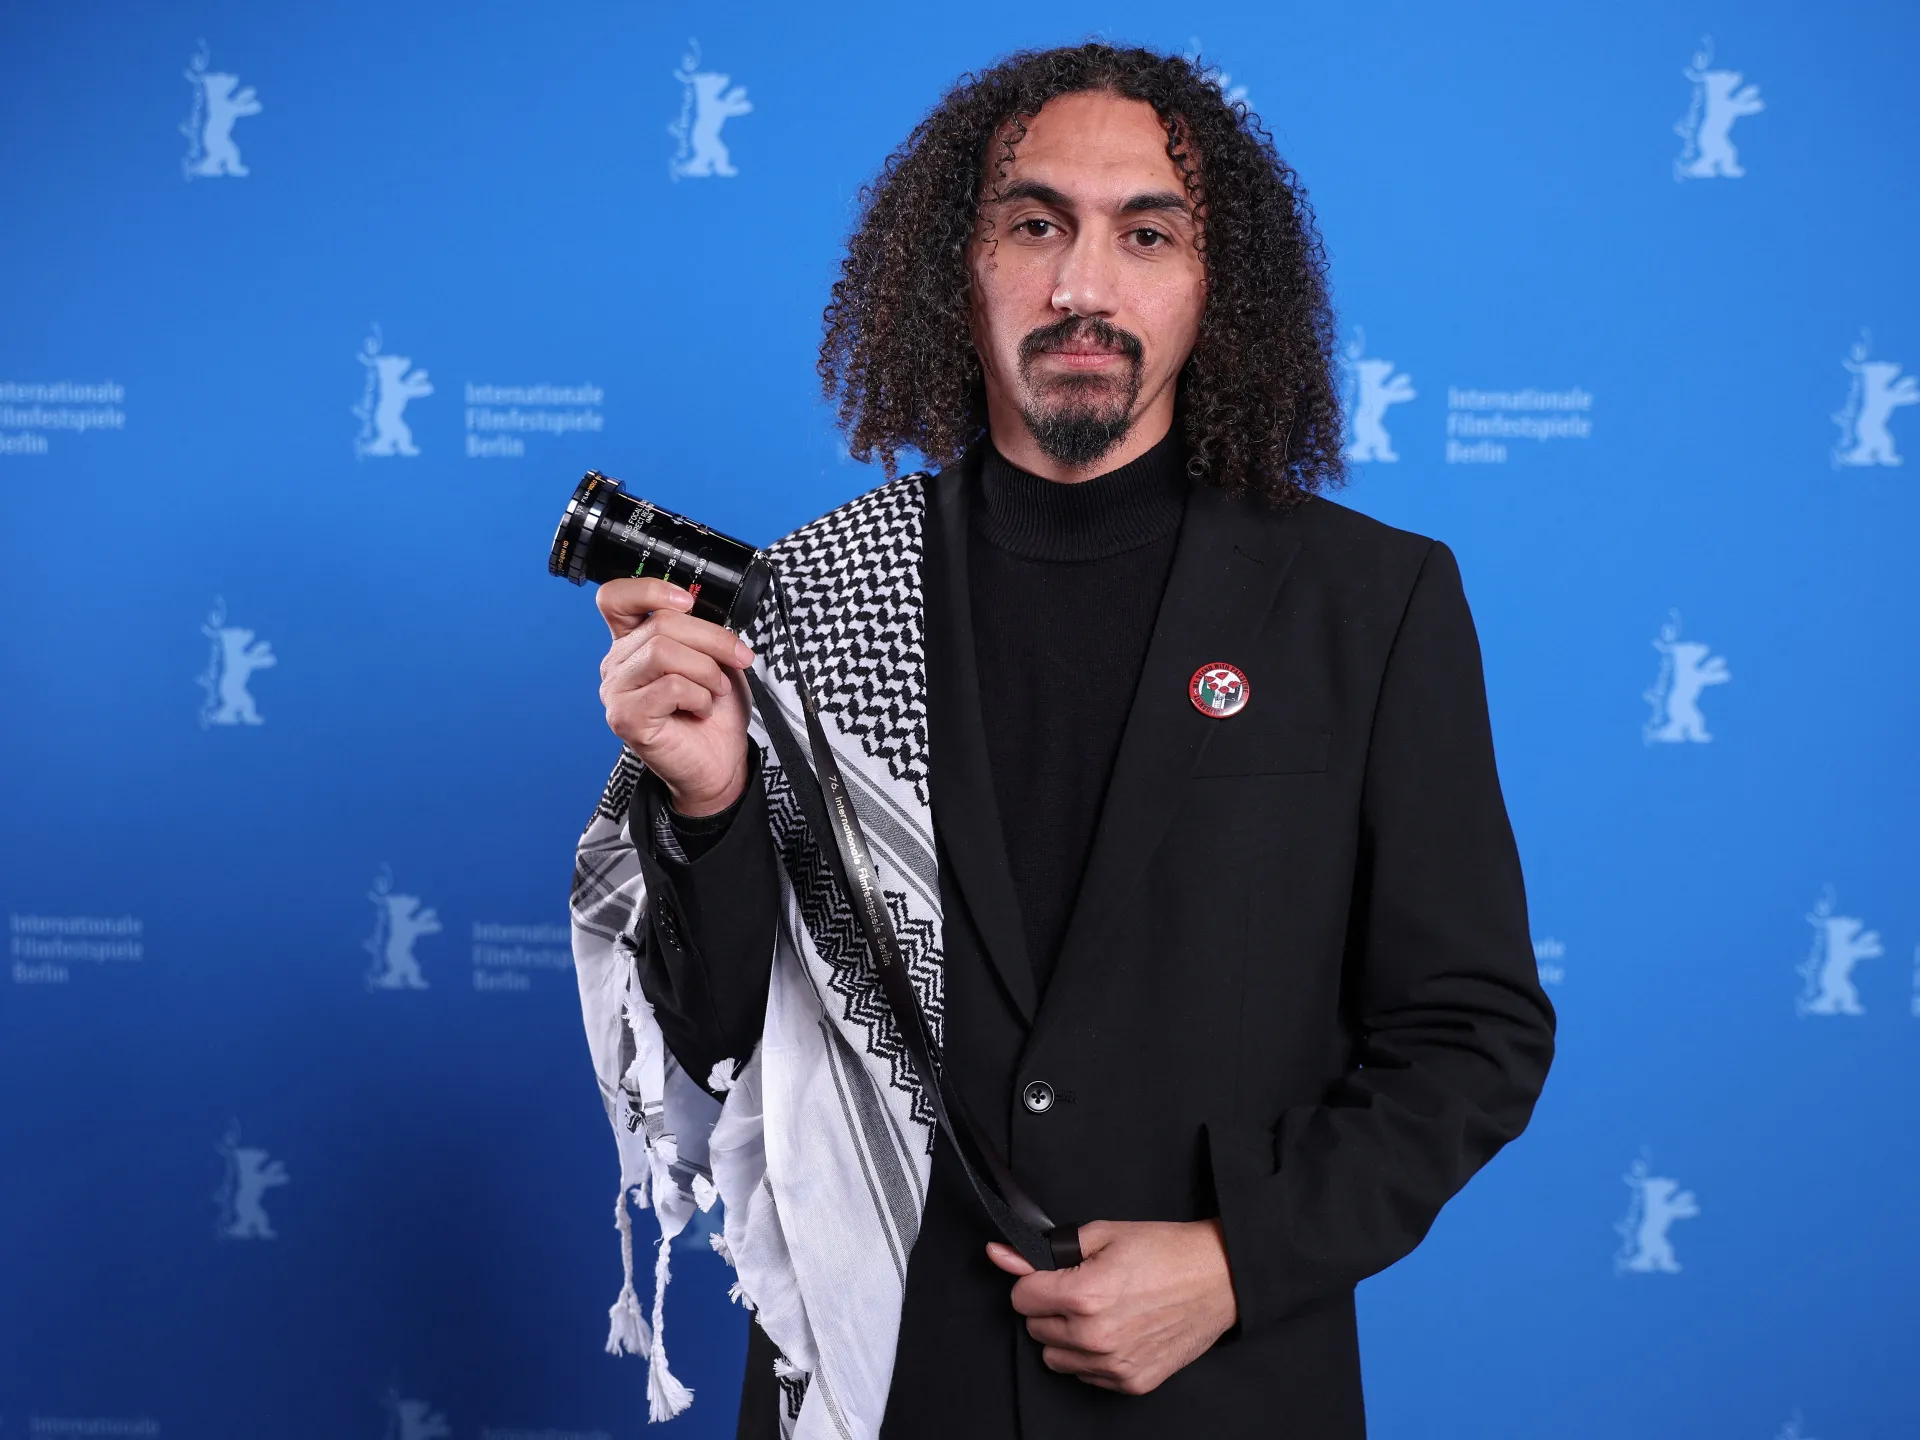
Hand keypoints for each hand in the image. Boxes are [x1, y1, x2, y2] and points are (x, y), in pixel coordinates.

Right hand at [596, 577, 754, 815]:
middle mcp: (617, 664)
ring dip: (705, 670)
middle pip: (661, 624)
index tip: (689, 602)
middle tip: (737, 659)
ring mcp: (616, 691)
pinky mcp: (626, 717)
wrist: (721, 762)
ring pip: (663, 651)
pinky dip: (698, 695)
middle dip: (712, 639)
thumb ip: (700, 630)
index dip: (651, 590)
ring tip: (714, 690)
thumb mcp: (714, 658)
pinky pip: (669, 686)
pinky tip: (700, 709)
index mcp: (632, 642)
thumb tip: (706, 608)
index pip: (615, 597)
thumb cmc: (715, 711)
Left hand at [986, 1219, 1237, 1394]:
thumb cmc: (1165, 1251)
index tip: (1052, 1275)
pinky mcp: (1131, 1382)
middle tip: (1083, 1289)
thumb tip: (1000, 1254)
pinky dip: (1091, 1356)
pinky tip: (1116, 1331)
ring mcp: (1114, 1364)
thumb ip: (1047, 1249)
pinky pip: (1085, 1375)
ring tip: (1099, 1311)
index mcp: (1085, 1295)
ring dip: (1067, 1335)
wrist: (1218, 1278)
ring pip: (1055, 1357)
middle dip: (1050, 1307)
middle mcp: (1096, 1336)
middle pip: (1035, 1328)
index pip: (1021, 1297)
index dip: (1034, 1280)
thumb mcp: (1103, 1234)